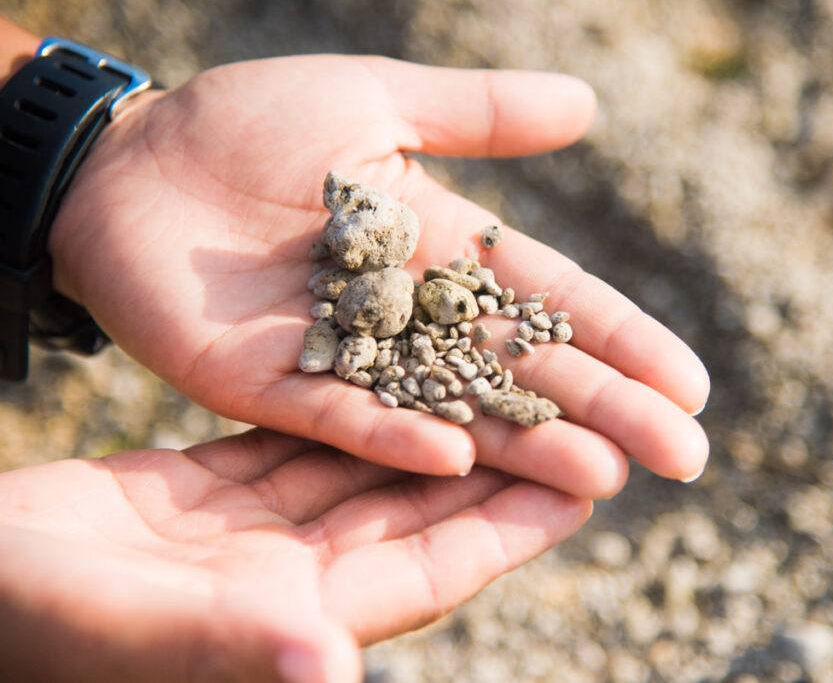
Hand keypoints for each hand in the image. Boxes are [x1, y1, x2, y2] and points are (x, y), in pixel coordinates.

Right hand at [0, 429, 589, 681]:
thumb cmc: (25, 618)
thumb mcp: (124, 625)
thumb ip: (227, 644)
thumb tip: (328, 663)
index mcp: (292, 617)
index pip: (428, 569)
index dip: (506, 530)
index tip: (583, 489)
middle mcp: (287, 582)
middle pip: (416, 516)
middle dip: (494, 471)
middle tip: (571, 424)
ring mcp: (250, 539)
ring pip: (367, 475)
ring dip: (436, 432)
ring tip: (500, 384)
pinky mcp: (208, 497)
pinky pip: (302, 446)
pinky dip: (352, 413)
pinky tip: (396, 371)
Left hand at [49, 55, 709, 496]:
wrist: (132, 161)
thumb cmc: (251, 125)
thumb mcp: (379, 101)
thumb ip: (479, 115)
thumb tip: (592, 106)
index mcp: (442, 251)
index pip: (550, 301)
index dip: (620, 339)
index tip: (690, 381)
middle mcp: (410, 316)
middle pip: (520, 367)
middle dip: (603, 409)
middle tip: (683, 456)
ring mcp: (347, 358)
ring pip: (452, 408)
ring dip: (524, 444)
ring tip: (601, 479)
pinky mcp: (274, 388)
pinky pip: (344, 420)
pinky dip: (399, 439)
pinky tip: (463, 462)